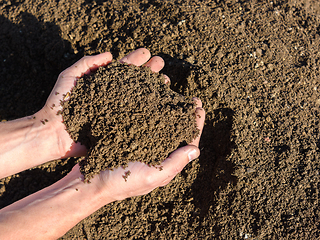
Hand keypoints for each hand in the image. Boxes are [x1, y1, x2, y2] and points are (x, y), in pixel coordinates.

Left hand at [40, 48, 166, 158]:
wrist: (54, 133)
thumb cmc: (59, 104)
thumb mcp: (69, 77)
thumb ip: (87, 63)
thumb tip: (110, 55)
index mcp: (103, 84)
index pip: (122, 70)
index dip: (135, 61)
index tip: (147, 53)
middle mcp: (113, 97)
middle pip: (134, 83)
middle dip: (148, 72)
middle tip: (161, 64)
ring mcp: (117, 112)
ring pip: (139, 99)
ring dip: (152, 89)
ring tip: (165, 81)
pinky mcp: (118, 127)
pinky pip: (136, 118)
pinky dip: (149, 112)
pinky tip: (159, 106)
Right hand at [84, 99, 204, 201]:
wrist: (88, 183)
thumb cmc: (119, 183)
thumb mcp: (150, 177)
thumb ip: (174, 164)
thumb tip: (196, 150)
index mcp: (165, 165)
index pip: (187, 144)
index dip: (195, 126)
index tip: (199, 108)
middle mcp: (157, 155)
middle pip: (177, 133)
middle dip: (186, 116)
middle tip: (192, 100)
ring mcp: (143, 147)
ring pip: (162, 127)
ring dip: (170, 112)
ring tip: (175, 96)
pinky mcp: (129, 141)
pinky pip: (145, 125)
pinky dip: (152, 113)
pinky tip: (152, 102)